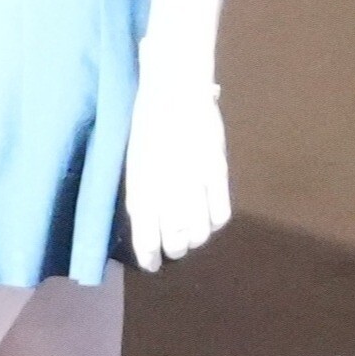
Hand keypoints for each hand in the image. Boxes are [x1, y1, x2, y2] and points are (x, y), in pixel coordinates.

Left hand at [124, 38, 229, 272]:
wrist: (174, 91)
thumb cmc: (148, 122)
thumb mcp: (134, 161)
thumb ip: (140, 193)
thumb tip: (143, 221)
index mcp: (141, 187)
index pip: (146, 238)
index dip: (151, 257)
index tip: (153, 264)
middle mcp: (167, 190)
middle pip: (176, 241)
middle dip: (175, 250)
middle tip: (176, 248)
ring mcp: (194, 182)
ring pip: (199, 232)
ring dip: (196, 238)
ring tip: (193, 234)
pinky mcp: (216, 172)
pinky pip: (220, 213)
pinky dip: (215, 220)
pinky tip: (210, 215)